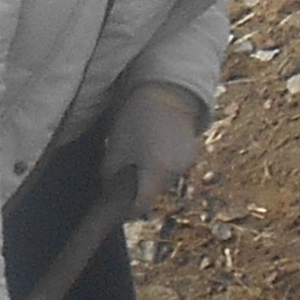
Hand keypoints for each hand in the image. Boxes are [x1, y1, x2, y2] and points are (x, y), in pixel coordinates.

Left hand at [101, 81, 204, 212]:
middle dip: (135, 191)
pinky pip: (170, 171)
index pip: (138, 207)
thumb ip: (112, 176)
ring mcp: (186, 164)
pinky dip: (159, 167)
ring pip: (161, 183)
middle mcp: (175, 173)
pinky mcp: (190, 155)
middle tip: (119, 177)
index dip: (123, 210)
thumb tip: (109, 194)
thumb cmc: (136, 116)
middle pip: (151, 196)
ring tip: (135, 156)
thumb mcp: (116, 148)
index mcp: (156, 172)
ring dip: (148, 178)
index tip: (111, 207)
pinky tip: (150, 149)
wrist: (166, 89)